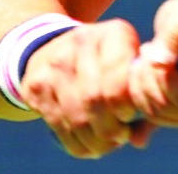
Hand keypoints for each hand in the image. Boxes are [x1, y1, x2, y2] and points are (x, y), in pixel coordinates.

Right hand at [20, 18, 152, 158]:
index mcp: (113, 34)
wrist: (56, 45)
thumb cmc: (109, 61)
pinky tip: (90, 144)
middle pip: (95, 100)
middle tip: (121, 135)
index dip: (125, 107)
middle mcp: (82, 44)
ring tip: (108, 143)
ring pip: (77, 118)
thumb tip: (140, 140)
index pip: (118, 81)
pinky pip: (59, 126)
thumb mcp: (130, 60)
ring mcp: (55, 65)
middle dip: (111, 129)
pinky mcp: (37, 86)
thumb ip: (140, 94)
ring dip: (96, 142)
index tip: (130, 115)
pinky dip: (78, 144)